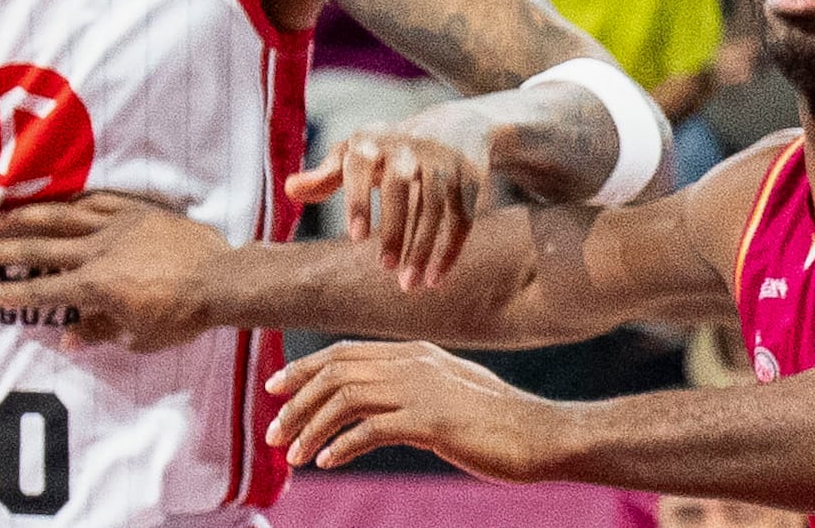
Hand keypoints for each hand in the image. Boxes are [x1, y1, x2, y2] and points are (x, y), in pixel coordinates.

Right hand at [0, 190, 229, 354]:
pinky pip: (96, 200)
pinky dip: (71, 199)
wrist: (221, 279)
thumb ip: (99, 332)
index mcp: (96, 286)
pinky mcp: (134, 210)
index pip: (44, 291)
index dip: (12, 294)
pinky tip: (54, 197)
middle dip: (2, 248)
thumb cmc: (182, 316)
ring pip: (60, 216)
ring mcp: (115, 225)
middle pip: (40, 248)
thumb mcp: (139, 337)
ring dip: (25, 216)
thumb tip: (66, 338)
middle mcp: (97, 251)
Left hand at [270, 340, 556, 477]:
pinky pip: (370, 429)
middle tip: (272, 432)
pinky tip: (326, 462)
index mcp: (415, 353)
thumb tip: (381, 404)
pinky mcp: (431, 422)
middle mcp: (412, 363)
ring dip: (310, 426)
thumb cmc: (499, 421)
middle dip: (297, 402)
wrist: (542, 434)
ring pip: (344, 399)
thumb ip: (415, 388)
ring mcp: (421, 390)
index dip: (304, 368)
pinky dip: (341, 445)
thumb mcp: (451, 392)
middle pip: (335, 373)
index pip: (344, 352)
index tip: (276, 390)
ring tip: (292, 454)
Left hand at [288, 128, 480, 293]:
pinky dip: (450, 250)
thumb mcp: (356, 155)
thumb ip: (325, 176)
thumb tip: (288, 190)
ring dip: (423, 248)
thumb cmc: (390, 149)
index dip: (358, 199)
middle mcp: (407, 147)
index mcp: (372, 142)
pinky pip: (462, 218)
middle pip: (401, 187)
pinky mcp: (469, 178)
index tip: (356, 238)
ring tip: (409, 284)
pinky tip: (436, 277)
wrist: (454, 126)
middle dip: (395, 229)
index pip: (360, 166)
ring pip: (435, 206)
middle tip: (384, 268)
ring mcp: (442, 162)